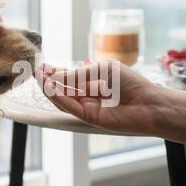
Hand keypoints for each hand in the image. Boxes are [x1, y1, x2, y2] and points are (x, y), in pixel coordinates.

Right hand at [34, 61, 160, 134]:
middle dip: (50, 80)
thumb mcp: (103, 70)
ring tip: (39, 78)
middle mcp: (90, 95)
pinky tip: (50, 89)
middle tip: (36, 71)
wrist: (150, 104)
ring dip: (51, 89)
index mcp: (96, 82)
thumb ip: (79, 75)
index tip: (43, 66)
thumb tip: (57, 76)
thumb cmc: (132, 84)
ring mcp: (89, 107)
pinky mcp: (90, 118)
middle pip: (65, 89)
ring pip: (64, 99)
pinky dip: (59, 98)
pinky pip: (70, 108)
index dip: (57, 73)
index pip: (71, 78)